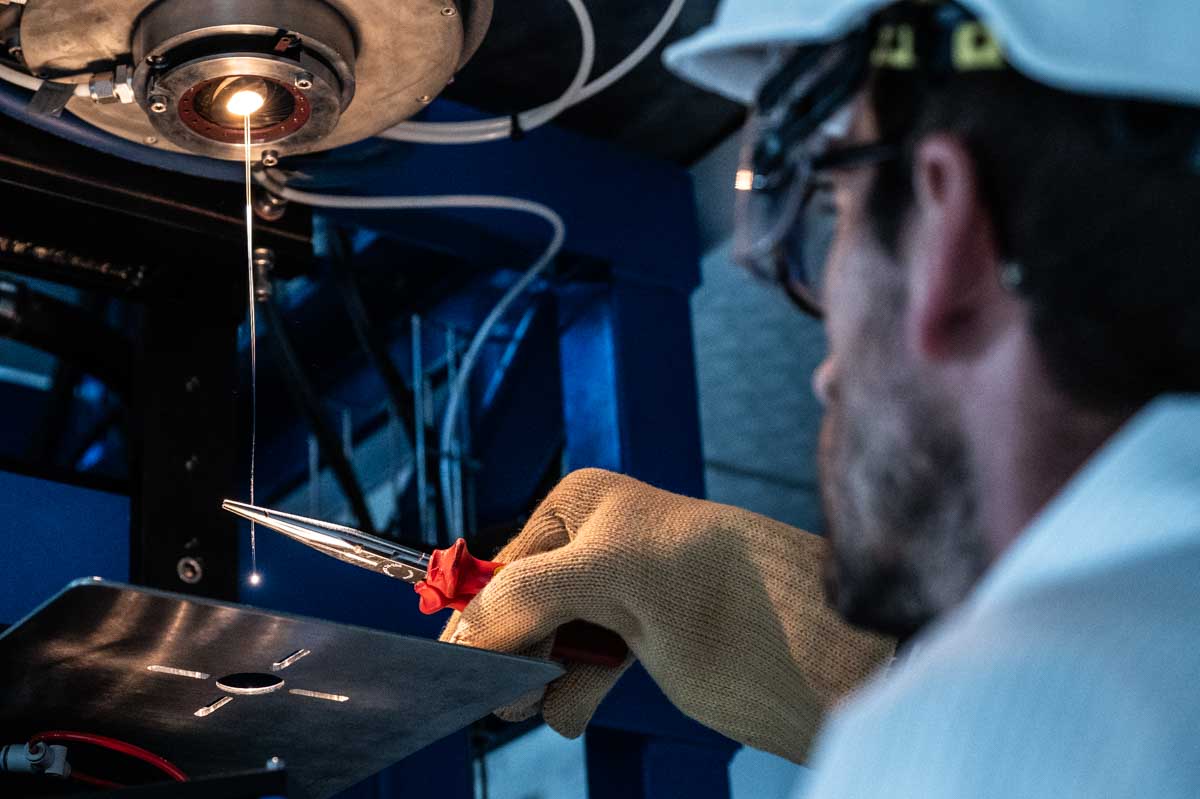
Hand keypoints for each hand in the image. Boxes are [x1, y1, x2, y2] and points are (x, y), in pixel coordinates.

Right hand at [441, 468, 893, 761]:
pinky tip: (573, 708)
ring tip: (539, 697)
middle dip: (508, 651)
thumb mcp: (604, 573)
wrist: (798, 633)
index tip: (460, 665)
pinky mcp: (633, 646)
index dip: (479, 615)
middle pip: (516, 610)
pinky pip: (575, 677)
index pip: (500, 566)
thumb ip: (522, 597)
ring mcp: (612, 599)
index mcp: (580, 507)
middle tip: (506, 690)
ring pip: (541, 649)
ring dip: (535, 680)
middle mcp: (592, 549)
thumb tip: (458, 640)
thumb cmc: (708, 577)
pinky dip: (567, 697)